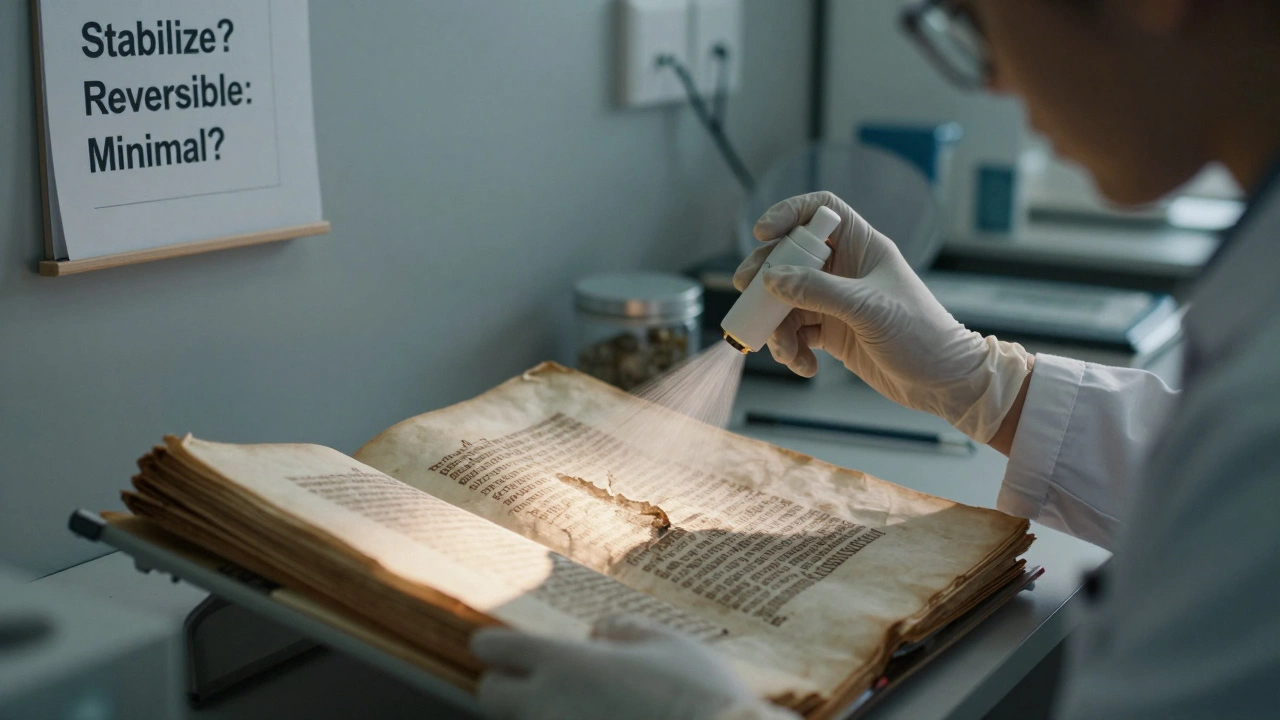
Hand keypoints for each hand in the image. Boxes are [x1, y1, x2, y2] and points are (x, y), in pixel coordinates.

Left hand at [470, 615, 790, 719]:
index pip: (492, 648)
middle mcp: (545, 706)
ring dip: (538, 716)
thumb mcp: (668, 645)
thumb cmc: (700, 696)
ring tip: (579, 709)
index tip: (510, 649)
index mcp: (562, 662)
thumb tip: (598, 630)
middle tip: (541, 684)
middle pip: (490, 695)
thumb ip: (624, 630)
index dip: (498, 647)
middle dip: (507, 686)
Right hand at [735, 191, 1031, 442]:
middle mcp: (846, 270)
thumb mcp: (867, 309)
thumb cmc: (921, 334)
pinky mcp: (833, 332)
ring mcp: (837, 301)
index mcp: (862, 247)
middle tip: (747, 293)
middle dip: (766, 276)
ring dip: (778, 326)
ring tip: (786, 352)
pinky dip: (793, 350)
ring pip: (787, 301)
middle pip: (791, 258)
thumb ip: (817, 292)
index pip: (820, 211)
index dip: (789, 213)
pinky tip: (805, 366)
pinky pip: (797, 332)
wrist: (944, 382)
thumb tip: (771, 278)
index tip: (762, 232)